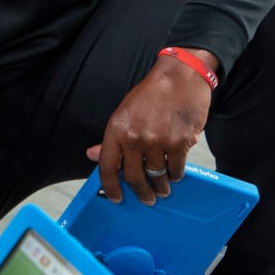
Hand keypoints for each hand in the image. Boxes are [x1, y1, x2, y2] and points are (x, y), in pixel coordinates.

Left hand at [87, 50, 216, 205]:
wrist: (181, 76)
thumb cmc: (152, 93)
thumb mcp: (125, 112)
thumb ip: (111, 139)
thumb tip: (93, 155)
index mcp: (117, 129)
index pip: (107, 167)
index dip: (110, 187)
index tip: (116, 198)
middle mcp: (135, 138)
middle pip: (134, 177)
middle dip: (141, 192)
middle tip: (148, 198)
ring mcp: (157, 141)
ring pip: (157, 176)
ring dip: (161, 187)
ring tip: (164, 189)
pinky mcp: (179, 143)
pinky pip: (176, 169)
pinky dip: (176, 175)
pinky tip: (175, 174)